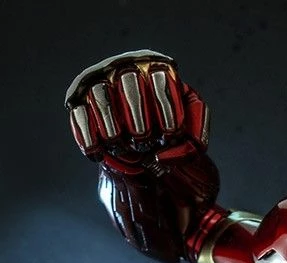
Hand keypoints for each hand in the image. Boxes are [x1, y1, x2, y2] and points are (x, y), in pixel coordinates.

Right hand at [65, 50, 208, 166]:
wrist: (144, 147)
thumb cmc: (168, 133)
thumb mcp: (192, 135)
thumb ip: (194, 142)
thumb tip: (163, 156)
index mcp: (157, 69)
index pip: (160, 77)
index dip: (166, 108)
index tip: (170, 134)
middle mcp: (126, 68)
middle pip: (129, 80)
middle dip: (139, 119)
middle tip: (144, 140)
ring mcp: (100, 82)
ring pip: (101, 96)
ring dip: (114, 129)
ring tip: (123, 148)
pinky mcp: (79, 101)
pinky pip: (79, 114)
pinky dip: (90, 138)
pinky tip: (100, 154)